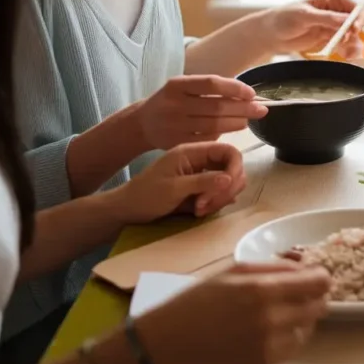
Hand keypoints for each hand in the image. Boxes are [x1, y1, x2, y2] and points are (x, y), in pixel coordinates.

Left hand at [114, 142, 245, 222]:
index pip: (229, 151)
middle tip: (206, 205)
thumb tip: (231, 178)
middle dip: (226, 188)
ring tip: (200, 210)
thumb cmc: (147, 195)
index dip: (235, 168)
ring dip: (220, 198)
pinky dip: (216, 203)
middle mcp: (201, 161)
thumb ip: (203, 182)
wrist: (129, 210)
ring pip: (228, 183)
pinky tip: (201, 212)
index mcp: (193, 152)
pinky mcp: (201, 189)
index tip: (227, 187)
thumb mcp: (174, 188)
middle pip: (232, 168)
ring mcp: (202, 175)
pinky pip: (219, 193)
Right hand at [136, 76, 266, 149]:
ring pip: (213, 125)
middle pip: (216, 106)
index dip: (234, 88)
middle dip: (243, 108)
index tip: (252, 93)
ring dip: (236, 123)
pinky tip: (231, 130)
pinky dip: (221, 136)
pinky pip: (205, 139)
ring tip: (248, 120)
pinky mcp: (176, 142)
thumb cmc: (171, 102)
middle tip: (262, 109)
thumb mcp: (183, 88)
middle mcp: (174, 104)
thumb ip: (208, 89)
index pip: (211, 84)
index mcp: (177, 85)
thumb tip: (246, 94)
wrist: (142, 123)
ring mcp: (174, 125)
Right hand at [139, 262, 330, 363]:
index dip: (321, 277)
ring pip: (310, 327)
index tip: (316, 276)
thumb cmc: (203, 297)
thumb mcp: (237, 268)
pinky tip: (273, 328)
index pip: (318, 283)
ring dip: (303, 317)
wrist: (175, 338)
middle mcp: (271, 318)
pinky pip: (295, 346)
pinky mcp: (267, 362)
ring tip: (282, 310)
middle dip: (314, 296)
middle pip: (320, 306)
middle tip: (299, 293)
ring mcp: (270, 344)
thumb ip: (275, 266)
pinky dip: (291, 335)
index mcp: (263, 289)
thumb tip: (306, 268)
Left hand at [262, 0, 363, 57]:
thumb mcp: (304, 16)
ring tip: (347, 54)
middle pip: (357, 23)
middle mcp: (337, 12)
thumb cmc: (284, 18)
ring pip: (353, 36)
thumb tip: (346, 20)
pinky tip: (344, 56)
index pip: (355, 6)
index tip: (354, 29)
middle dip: (355, 34)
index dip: (358, 17)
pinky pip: (345, 46)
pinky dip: (347, 52)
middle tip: (346, 43)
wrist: (271, 35)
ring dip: (353, 45)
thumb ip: (326, 18)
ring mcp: (334, 27)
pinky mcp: (330, 40)